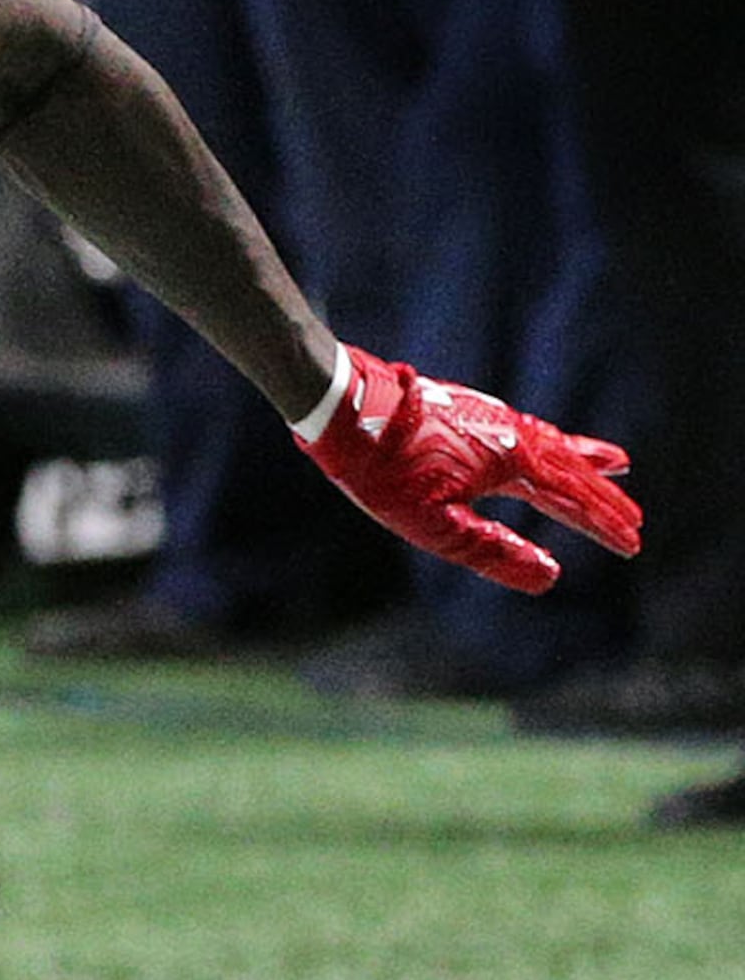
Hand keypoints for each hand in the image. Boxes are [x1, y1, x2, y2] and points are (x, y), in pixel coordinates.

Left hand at [299, 349, 640, 594]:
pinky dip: (551, 440)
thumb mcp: (433, 524)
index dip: (602, 526)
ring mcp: (490, 417)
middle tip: (636, 519)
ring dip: (585, 460)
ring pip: (553, 443)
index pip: (571, 501)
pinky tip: (542, 444)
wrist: (344, 404)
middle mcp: (511, 434)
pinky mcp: (468, 409)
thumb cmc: (383, 469)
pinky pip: (527, 429)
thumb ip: (492, 551)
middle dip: (603, 498)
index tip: (632, 545)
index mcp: (511, 462)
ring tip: (616, 464)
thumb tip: (550, 576)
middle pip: (571, 471)